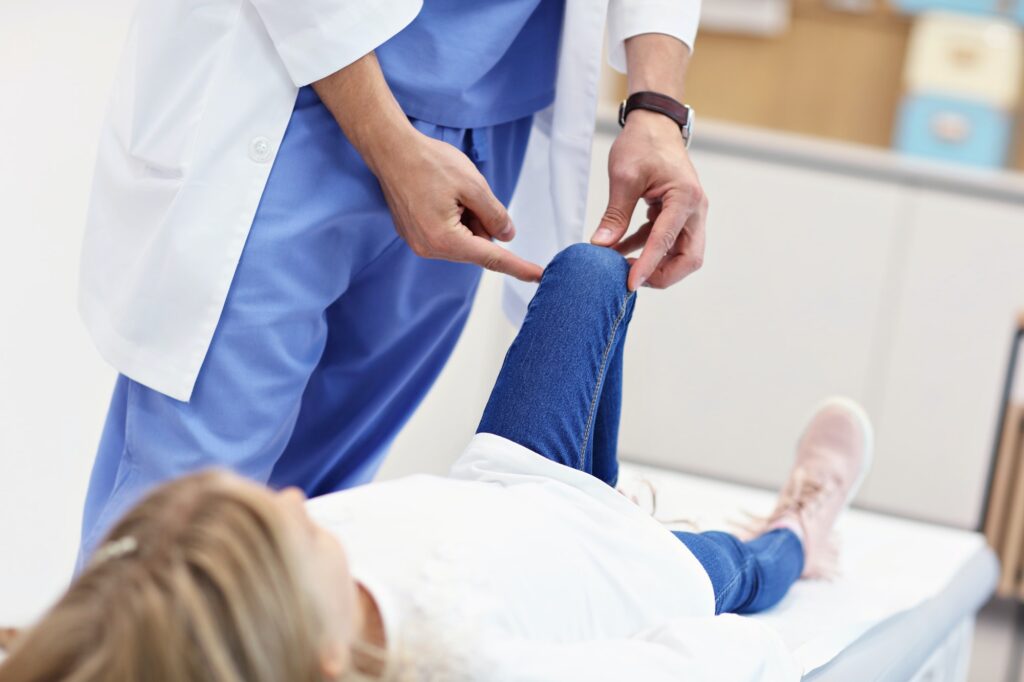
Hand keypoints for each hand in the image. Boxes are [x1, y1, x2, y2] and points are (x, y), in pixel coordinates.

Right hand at [370, 130, 542, 282]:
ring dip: (467, 219)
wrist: (390, 149)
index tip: (538, 276)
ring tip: (451, 191)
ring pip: (462, 240)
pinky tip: (442, 195)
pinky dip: (454, 218)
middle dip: (482, 223)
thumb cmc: (429, 162)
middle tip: (470, 193)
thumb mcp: (473, 185)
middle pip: (475, 247)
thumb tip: (507, 237)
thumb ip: (495, 214)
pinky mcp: (413, 233)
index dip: (518, 266)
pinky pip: (446, 234)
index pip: (491, 258)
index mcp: (445, 240)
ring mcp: (418, 242)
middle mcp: (429, 248)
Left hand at [591, 110, 707, 290]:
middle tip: (632, 280)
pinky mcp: (679, 214)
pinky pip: (667, 241)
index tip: (630, 284)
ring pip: (681, 254)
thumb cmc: (642, 144)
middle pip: (689, 258)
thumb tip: (600, 245)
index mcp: (684, 198)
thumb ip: (615, 214)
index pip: (667, 242)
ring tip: (621, 268)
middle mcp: (695, 209)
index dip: (648, 266)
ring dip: (654, 264)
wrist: (654, 125)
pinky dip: (646, 250)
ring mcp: (690, 213)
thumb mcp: (624, 177)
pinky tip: (620, 251)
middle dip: (663, 275)